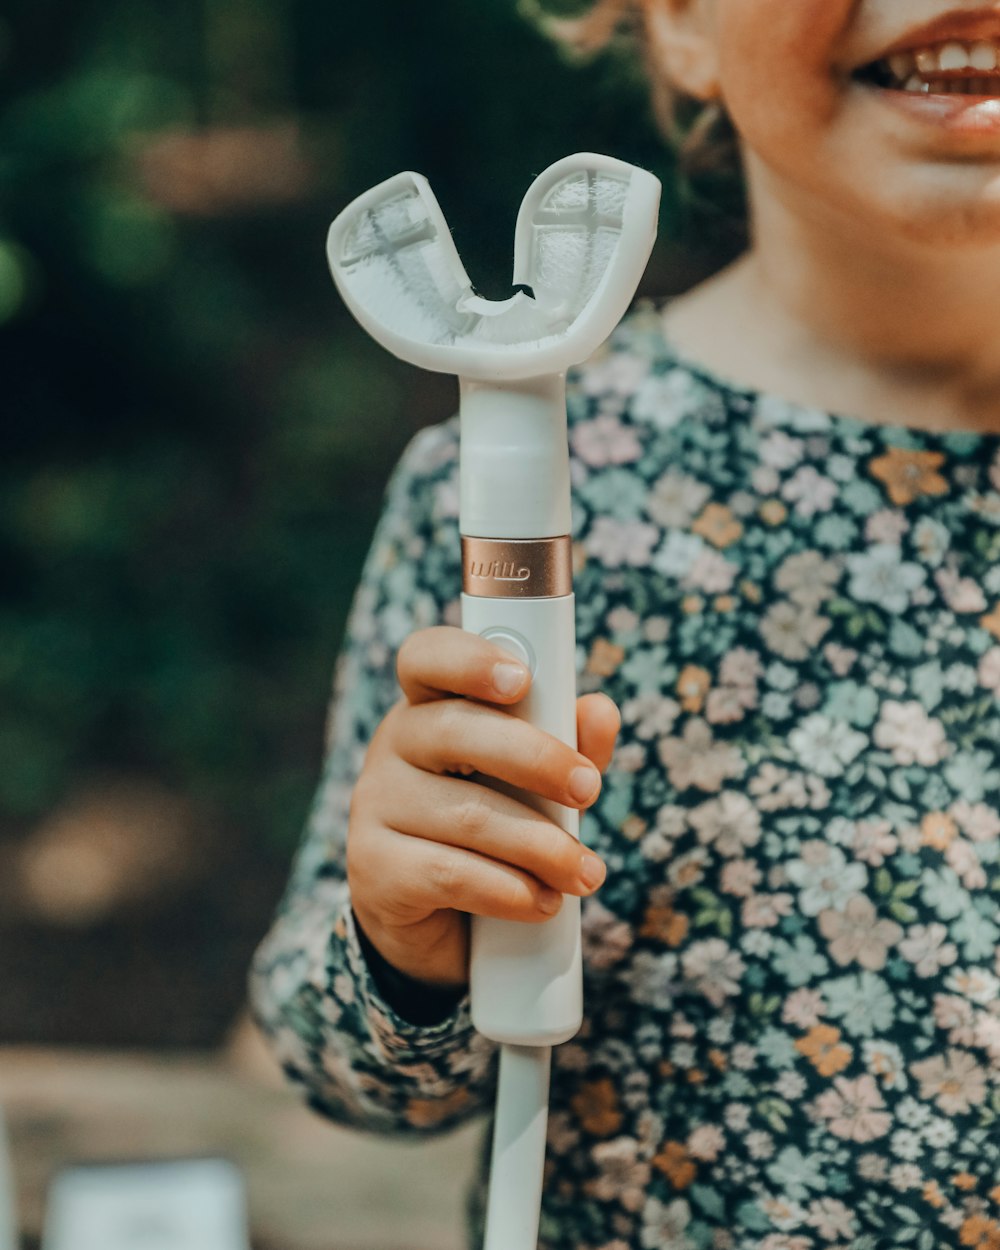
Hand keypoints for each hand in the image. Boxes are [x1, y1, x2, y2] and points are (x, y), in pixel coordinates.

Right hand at [347, 626, 619, 991]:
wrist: (439, 926)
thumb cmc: (494, 832)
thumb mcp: (538, 785)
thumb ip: (570, 746)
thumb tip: (600, 712)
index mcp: (430, 706)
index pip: (427, 657)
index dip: (470, 659)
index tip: (522, 679)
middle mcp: (392, 746)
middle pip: (455, 731)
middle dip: (536, 760)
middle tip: (588, 789)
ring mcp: (374, 806)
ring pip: (465, 815)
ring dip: (541, 846)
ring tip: (585, 872)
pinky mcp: (374, 870)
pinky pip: (449, 873)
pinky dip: (509, 891)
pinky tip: (542, 901)